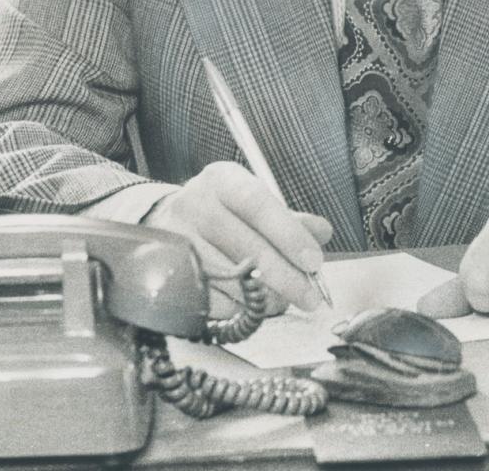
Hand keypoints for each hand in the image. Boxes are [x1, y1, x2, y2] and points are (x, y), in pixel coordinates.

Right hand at [143, 161, 331, 313]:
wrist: (165, 222)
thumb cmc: (221, 211)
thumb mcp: (252, 199)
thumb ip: (289, 217)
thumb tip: (322, 232)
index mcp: (221, 180)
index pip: (257, 204)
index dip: (289, 234)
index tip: (314, 261)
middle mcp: (195, 206)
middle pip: (247, 247)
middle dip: (285, 277)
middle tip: (310, 296)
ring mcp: (178, 242)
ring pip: (231, 279)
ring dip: (265, 296)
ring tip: (284, 300)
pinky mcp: (169, 273)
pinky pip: (213, 299)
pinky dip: (239, 307)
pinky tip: (252, 304)